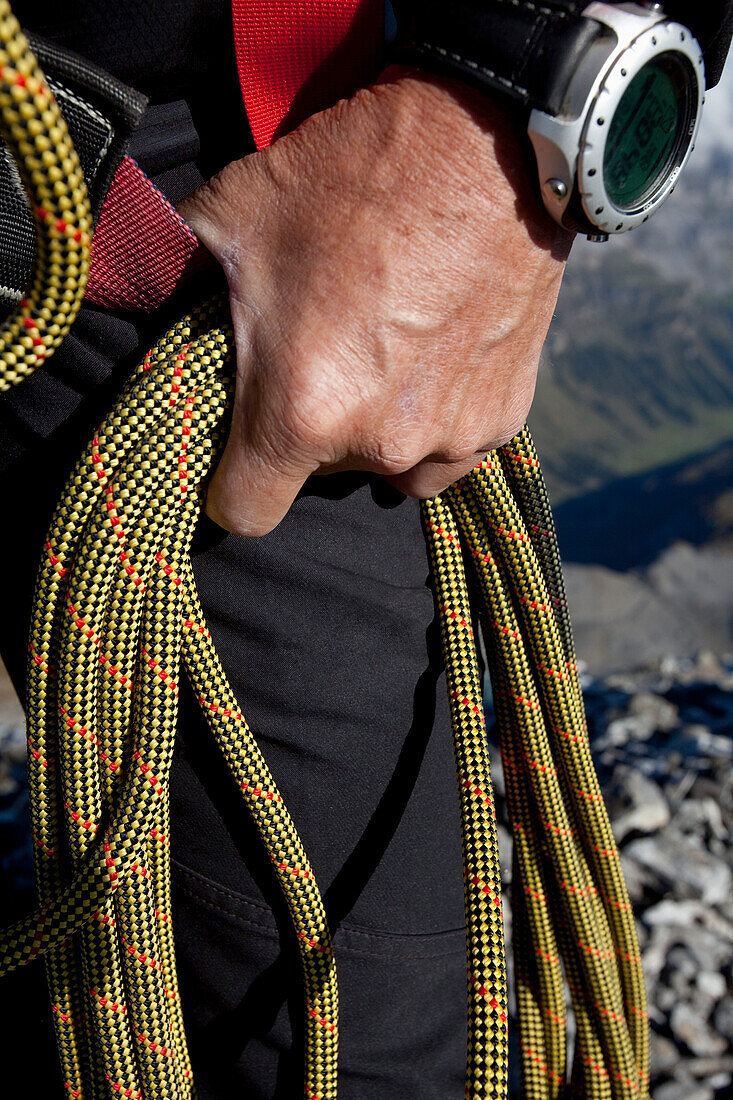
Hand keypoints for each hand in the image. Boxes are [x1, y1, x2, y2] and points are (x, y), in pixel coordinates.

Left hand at [178, 66, 572, 536]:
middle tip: (320, 356)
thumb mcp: (234, 216)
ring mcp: (452, 437)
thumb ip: (177, 280)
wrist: (485, 139)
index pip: (246, 512)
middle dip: (310, 433)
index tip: (238, 455)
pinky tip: (434, 351)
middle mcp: (380, 444)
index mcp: (302, 412)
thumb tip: (140, 295)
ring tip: (383, 359)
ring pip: (393, 471)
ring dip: (378, 434)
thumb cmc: (354, 176)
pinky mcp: (505, 419)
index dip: (231, 486)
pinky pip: (454, 446)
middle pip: (320, 479)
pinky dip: (438, 415)